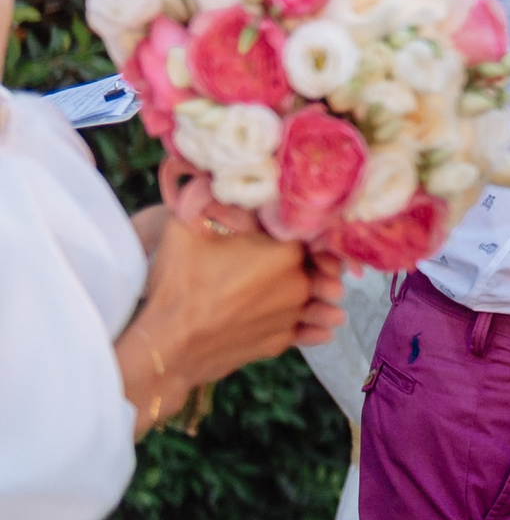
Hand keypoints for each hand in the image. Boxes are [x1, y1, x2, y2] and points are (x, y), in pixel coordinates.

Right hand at [159, 154, 345, 344]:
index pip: (313, 233)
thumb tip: (211, 174)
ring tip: (332, 297)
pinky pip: (307, 331)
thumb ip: (204, 196)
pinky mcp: (279, 342)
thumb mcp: (185, 228)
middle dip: (319, 264)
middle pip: (318, 267)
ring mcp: (290, 316)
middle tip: (320, 263)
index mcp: (285, 251)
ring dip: (324, 298)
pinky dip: (316, 327)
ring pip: (318, 301)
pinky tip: (325, 327)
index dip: (310, 232)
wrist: (167, 345)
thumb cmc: (178, 284)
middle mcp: (298, 284)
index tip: (305, 233)